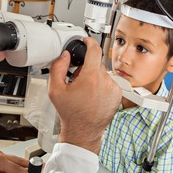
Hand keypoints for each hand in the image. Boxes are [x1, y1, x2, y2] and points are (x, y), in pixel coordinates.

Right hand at [48, 37, 121, 153]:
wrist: (83, 131)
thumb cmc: (71, 114)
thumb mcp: (55, 90)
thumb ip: (57, 67)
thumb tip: (64, 56)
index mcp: (91, 78)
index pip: (95, 49)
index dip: (89, 42)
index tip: (86, 41)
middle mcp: (105, 82)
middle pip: (96, 63)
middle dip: (86, 67)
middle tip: (78, 79)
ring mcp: (113, 89)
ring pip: (102, 72)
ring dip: (94, 76)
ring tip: (85, 91)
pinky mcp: (117, 95)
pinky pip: (109, 82)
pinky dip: (101, 84)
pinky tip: (93, 95)